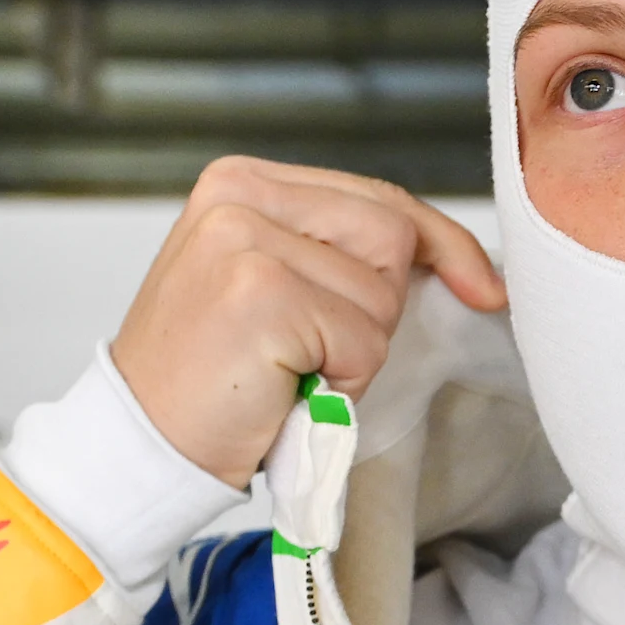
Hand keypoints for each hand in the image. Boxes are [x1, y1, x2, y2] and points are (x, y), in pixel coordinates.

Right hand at [110, 157, 506, 483]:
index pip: (378, 197)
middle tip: (308, 349)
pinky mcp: (260, 293)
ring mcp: (246, 240)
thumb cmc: (210, 377)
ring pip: (381, 295)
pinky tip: (281, 386)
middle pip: (391, 237)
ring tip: (286, 368)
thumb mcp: (265, 285)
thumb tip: (447, 260)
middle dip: (376, 309)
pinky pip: (361, 341)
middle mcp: (239, 196)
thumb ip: (331, 251)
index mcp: (242, 181)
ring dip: (353, 352)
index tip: (483, 287)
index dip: (442, 245)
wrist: (140, 442)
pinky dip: (339, 380)